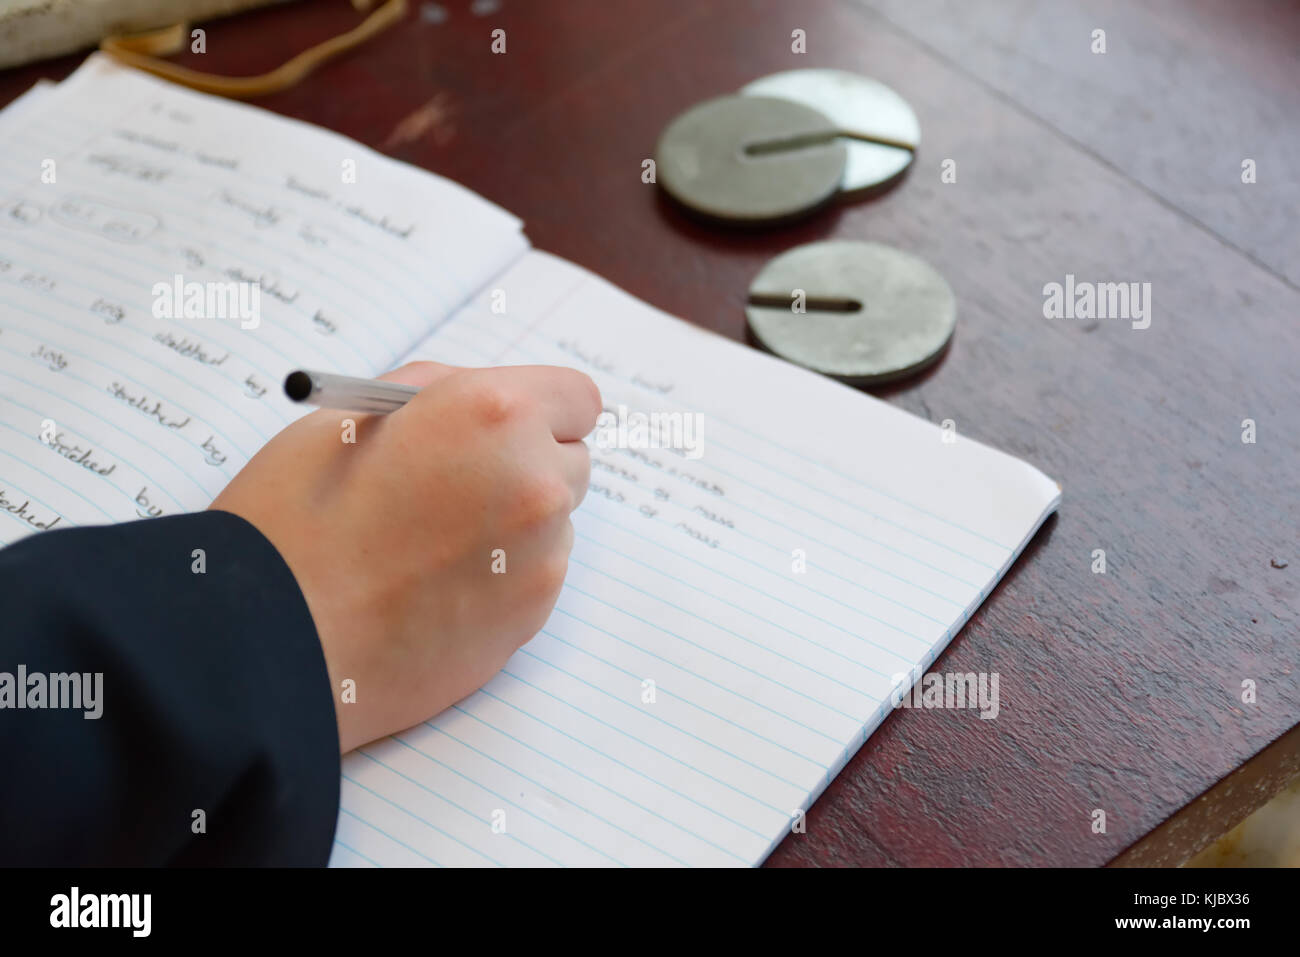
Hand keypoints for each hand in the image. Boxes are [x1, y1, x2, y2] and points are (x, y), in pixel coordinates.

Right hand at [211, 361, 600, 752]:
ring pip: (554, 525)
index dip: (540, 412)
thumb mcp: (351, 417)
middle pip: (570, 462)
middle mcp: (534, 480)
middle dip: (528, 466)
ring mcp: (540, 555)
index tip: (510, 428)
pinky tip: (433, 586)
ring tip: (430, 545)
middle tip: (459, 487)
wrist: (270, 642)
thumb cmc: (292, 521)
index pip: (577, 399)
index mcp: (494, 412)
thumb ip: (438, 396)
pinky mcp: (531, 616)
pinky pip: (535, 577)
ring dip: (515, 526)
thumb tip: (482, 401)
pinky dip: (502, 577)